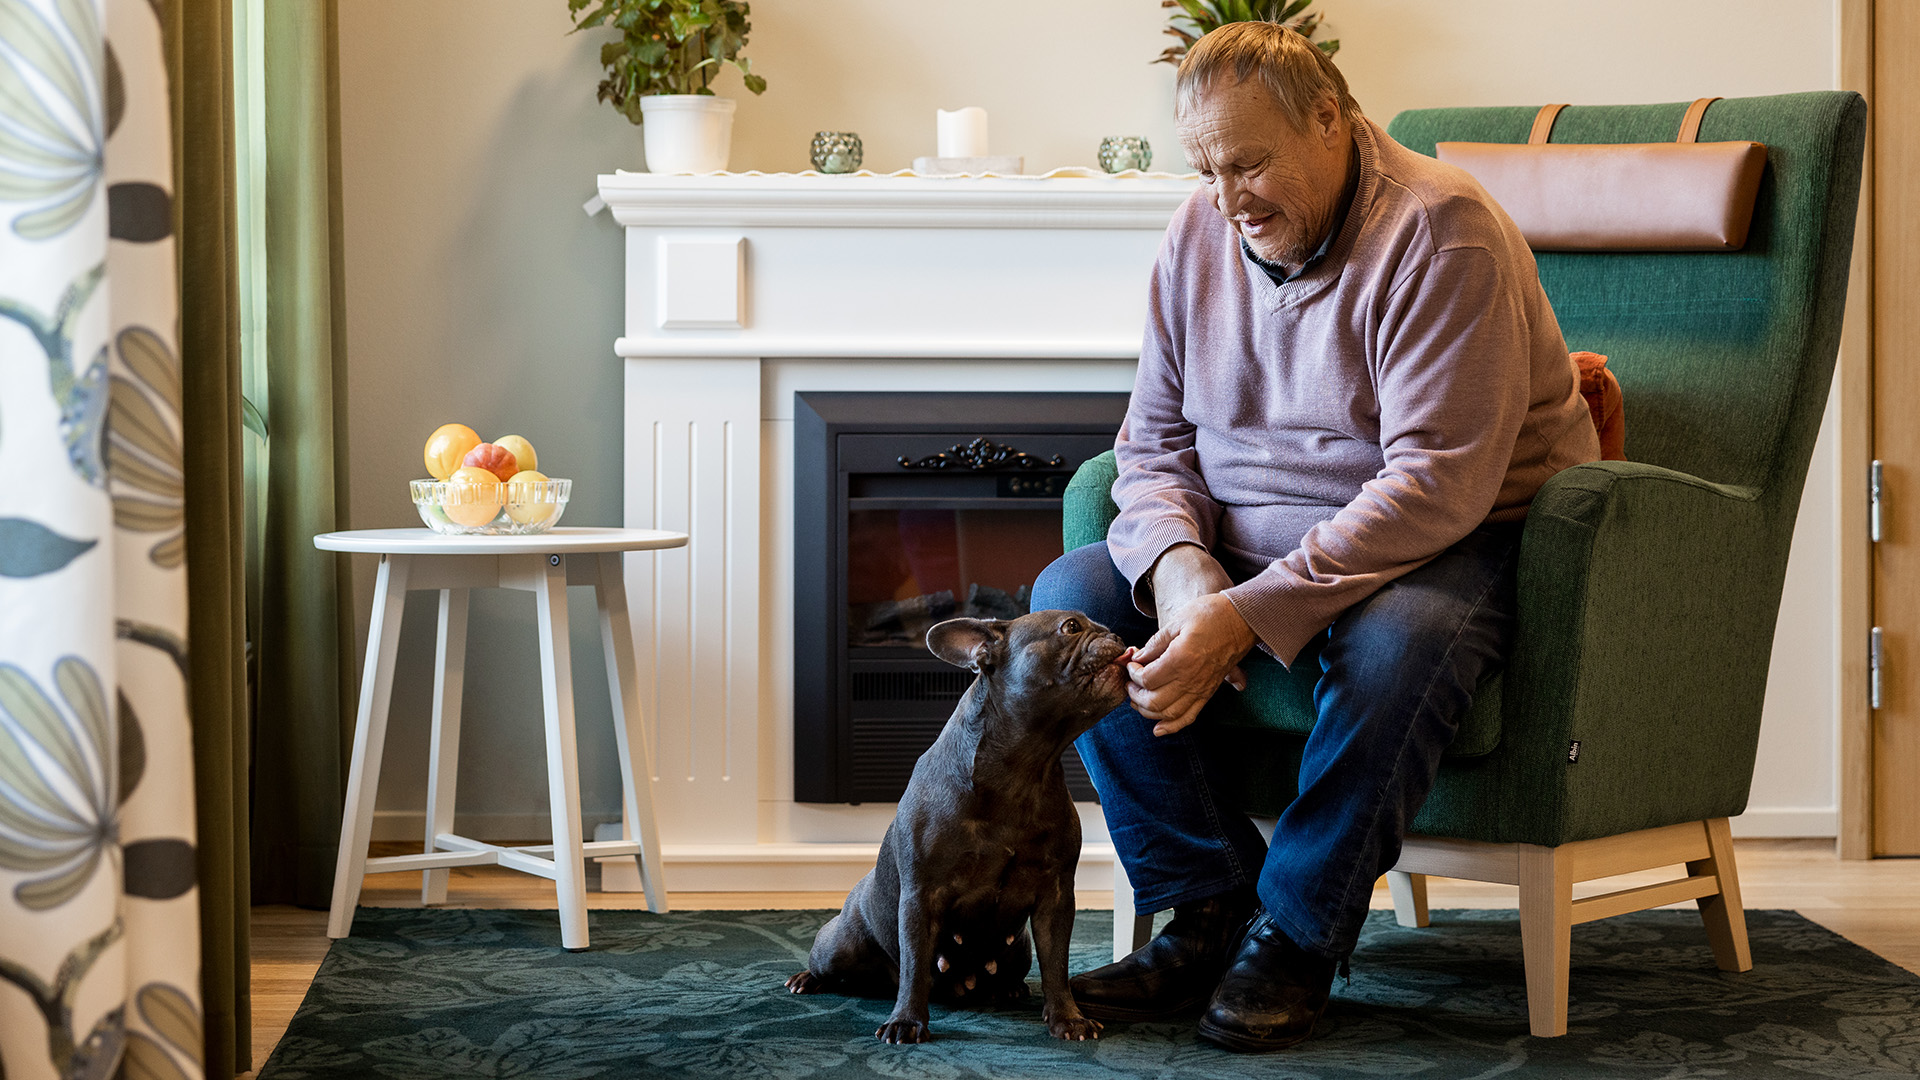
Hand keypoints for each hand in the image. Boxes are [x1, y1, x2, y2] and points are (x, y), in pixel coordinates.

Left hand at [1127, 590, 1256, 736]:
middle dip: (1135, 695)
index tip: (1132, 663)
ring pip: (1169, 714)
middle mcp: (1191, 679)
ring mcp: (1201, 689)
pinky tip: (1158, 729)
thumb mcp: (1178, 622)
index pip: (1147, 679)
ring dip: (1147, 711)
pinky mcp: (1208, 693)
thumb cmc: (1211, 615)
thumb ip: (1155, 643)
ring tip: (1138, 699)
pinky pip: (1189, 717)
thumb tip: (1137, 657)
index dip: (1133, 673)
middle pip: (1154, 702)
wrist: (1242, 620)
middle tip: (1130, 682)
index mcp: (1181, 660)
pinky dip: (1172, 726)